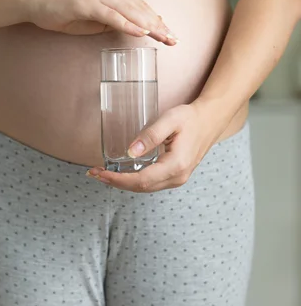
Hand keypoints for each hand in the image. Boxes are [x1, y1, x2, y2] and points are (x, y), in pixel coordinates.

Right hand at [28, 0, 178, 44]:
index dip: (157, 21)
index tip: (170, 35)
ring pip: (129, 10)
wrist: (39, 3)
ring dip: (148, 25)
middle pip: (139, 8)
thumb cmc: (66, 12)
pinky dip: (126, 24)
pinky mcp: (86, 2)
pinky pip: (111, 15)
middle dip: (158, 25)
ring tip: (162, 37)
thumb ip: (115, 22)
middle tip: (173, 40)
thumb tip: (136, 29)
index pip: (140, 7)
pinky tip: (140, 32)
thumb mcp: (96, 20)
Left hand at [87, 101, 223, 192]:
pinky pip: (151, 183)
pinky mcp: (176, 176)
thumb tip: (130, 152)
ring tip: (103, 174)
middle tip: (94, 174)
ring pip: (146, 188)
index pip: (141, 180)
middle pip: (141, 187)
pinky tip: (122, 174)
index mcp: (176, 165)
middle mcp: (177, 177)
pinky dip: (134, 181)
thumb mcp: (170, 120)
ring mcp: (178, 179)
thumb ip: (151, 135)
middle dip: (116, 183)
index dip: (118, 179)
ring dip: (123, 183)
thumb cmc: (190, 118)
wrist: (210, 120)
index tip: (99, 173)